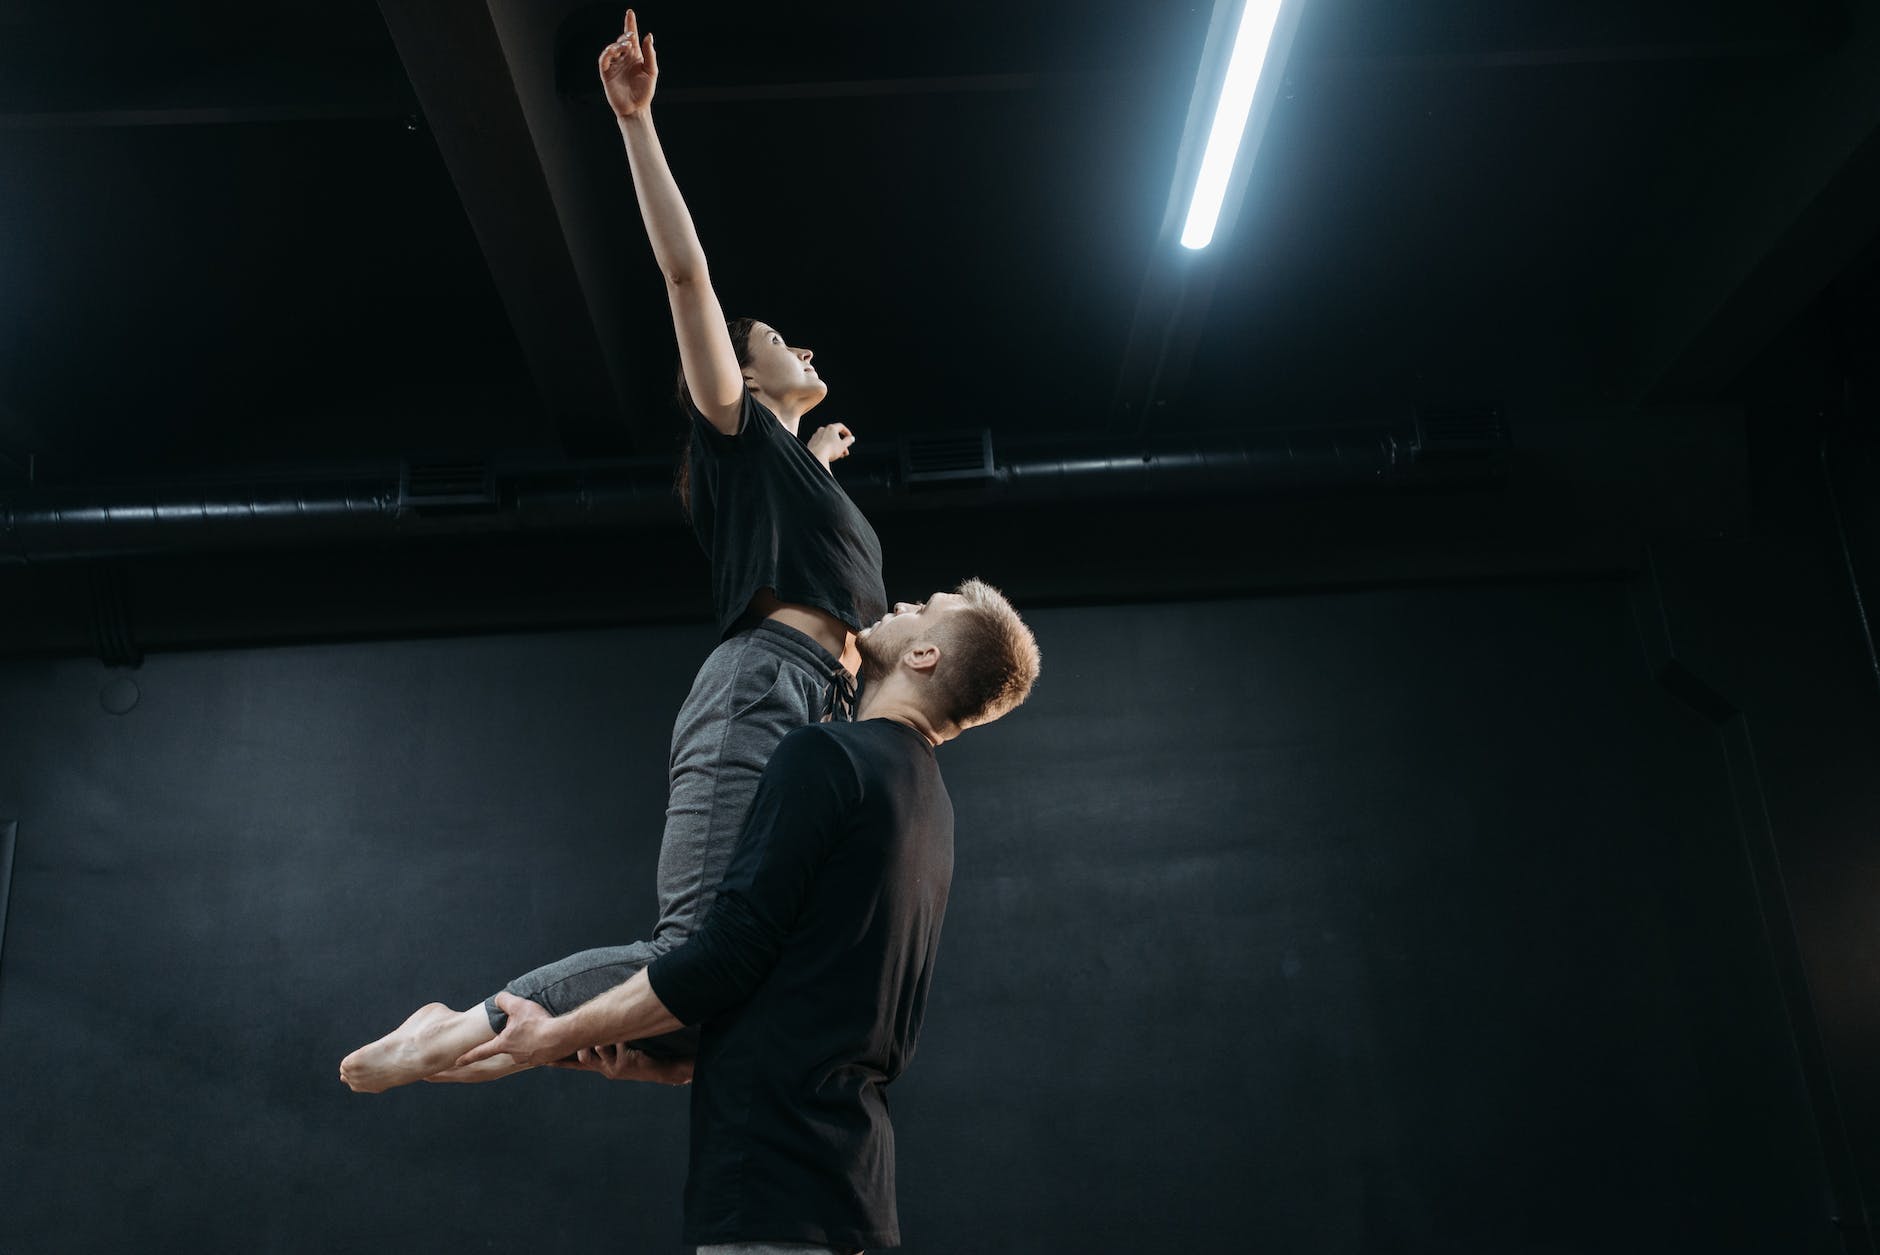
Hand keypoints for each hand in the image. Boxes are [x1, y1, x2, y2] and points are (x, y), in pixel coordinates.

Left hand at [454, 992, 568, 1069]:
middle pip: (509, 1045)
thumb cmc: (538, 1022)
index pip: (481, 1051)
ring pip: (524, 1048)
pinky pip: (539, 1050)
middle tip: (528, 1025)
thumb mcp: (518, 1005)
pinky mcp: (542, 1060)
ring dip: (529, 1040)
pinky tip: (549, 1036)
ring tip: (541, 1029)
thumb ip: (503, 1000)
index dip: (468, 1056)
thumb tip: (497, 999)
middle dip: (515, 1036)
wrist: (562, 1035)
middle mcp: (514, 1055)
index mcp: (504, 1044)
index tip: (457, 1063)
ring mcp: (528, 1059)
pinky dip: (542, 1043)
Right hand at [552, 1042, 694, 1084]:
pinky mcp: (624, 1065)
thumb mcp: (617, 1052)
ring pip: (598, 1050)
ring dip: (602, 1041)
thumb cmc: (639, 1058)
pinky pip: (617, 1045)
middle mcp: (604, 1069)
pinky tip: (628, 1040)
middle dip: (582, 1045)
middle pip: (582, 1057)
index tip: (544, 1060)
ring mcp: (613, 1069)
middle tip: (582, 1036)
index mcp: (600, 1066)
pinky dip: (621, 1040)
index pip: (575, 1065)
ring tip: (610, 1038)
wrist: (659, 1070)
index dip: (560, 1062)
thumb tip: (591, 1026)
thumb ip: (603, 1043)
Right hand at [599, 9, 656, 118]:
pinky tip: (614, 51)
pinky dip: (607, 53)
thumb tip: (648, 36)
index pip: (631, 38)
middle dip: (625, 36)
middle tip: (631, 36)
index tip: (630, 12)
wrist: (636, 109)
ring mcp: (614, 66)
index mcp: (635, 57)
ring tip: (625, 45)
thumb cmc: (645, 92)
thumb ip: (650, 54)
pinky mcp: (606, 73)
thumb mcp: (651, 71)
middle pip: (622, 41)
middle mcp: (624, 59)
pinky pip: (604, 60)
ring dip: (617, 44)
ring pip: (612, 48)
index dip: (630, 24)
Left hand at [807, 422, 854, 465]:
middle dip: (841, 443)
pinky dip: (826, 447)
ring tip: (838, 455)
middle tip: (845, 450)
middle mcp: (822, 430)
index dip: (847, 432)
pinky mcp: (811, 442)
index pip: (841, 426)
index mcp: (831, 428)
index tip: (849, 438)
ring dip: (834, 446)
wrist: (817, 456)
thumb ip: (848, 441)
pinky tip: (829, 454)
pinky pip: (821, 443)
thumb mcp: (843, 445)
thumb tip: (851, 438)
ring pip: (827, 440)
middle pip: (834, 435)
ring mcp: (816, 436)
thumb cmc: (829, 450)